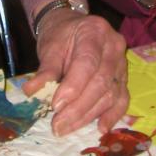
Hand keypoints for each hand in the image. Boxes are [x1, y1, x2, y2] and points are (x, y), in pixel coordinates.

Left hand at [23, 9, 127, 136]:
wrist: (74, 28)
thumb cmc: (61, 36)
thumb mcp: (50, 47)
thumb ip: (45, 70)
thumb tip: (32, 91)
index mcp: (95, 32)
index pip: (87, 63)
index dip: (73, 87)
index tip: (55, 106)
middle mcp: (114, 46)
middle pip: (101, 82)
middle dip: (79, 108)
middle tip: (58, 124)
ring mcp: (122, 63)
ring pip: (111, 94)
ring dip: (89, 115)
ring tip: (67, 128)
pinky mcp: (124, 78)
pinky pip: (122, 99)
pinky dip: (112, 115)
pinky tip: (100, 127)